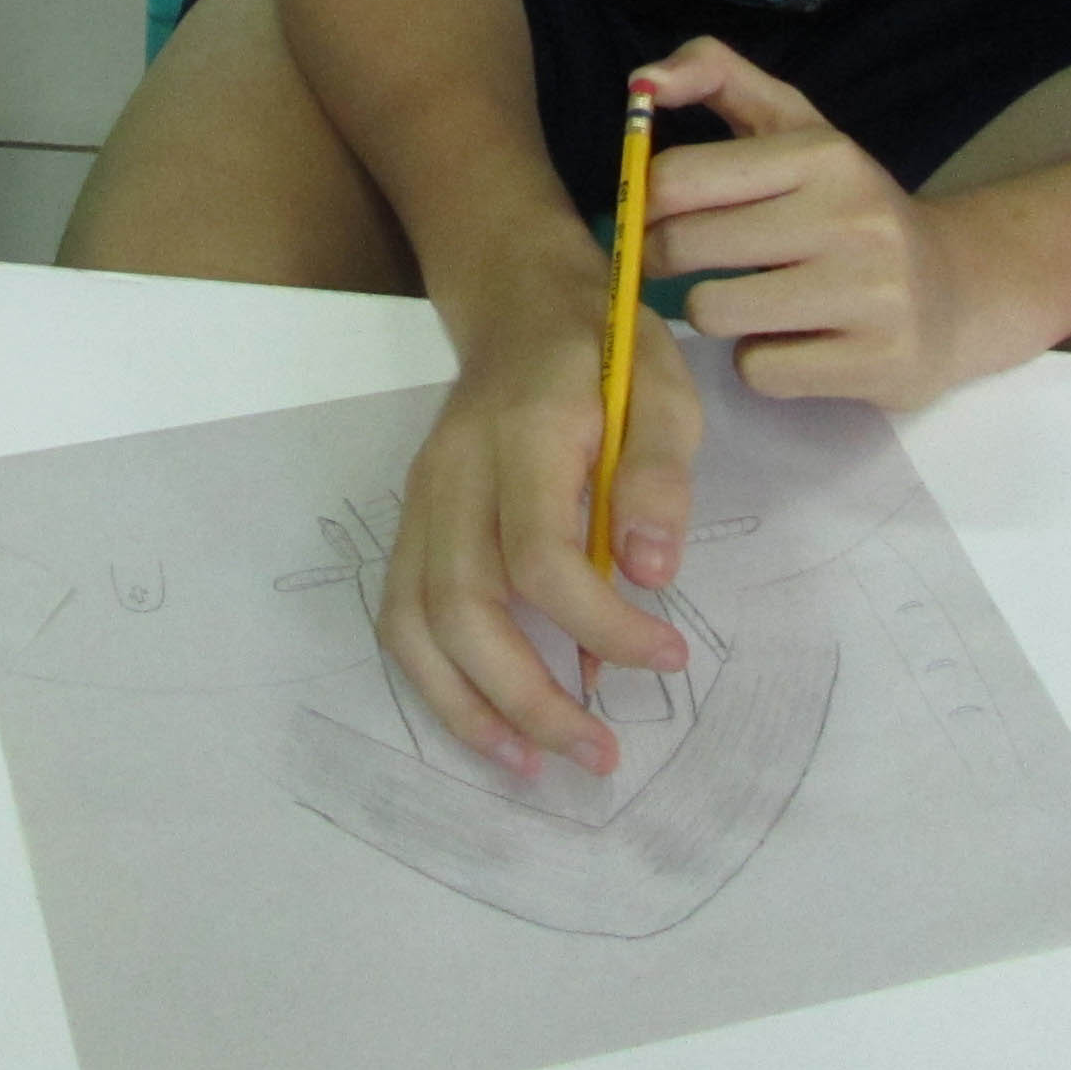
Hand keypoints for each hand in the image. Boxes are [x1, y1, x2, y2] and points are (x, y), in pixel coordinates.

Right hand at [376, 264, 699, 779]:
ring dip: (469, 708)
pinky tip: (491, 723)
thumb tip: (649, 572)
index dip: (602, 625)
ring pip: (414, 623)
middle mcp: (453, 472)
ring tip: (534, 765)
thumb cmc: (604, 349)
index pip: (540, 555)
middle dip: (529, 697)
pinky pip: (401, 616)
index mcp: (521, 433)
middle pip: (464, 607)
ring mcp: (421, 499)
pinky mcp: (412, 523)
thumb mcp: (664, 388)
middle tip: (599, 753)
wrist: (518, 304)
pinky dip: (437, 683)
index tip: (668, 655)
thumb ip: (659, 472)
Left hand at [637, 38, 1046, 408]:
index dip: (648, 204)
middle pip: (683, 246)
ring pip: (712, 311)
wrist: (959, 291)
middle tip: (691, 263)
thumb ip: (718, 76)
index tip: (662, 216)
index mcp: (823, 154)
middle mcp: (851, 218)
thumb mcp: (796, 127)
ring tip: (753, 300)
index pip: (678, 177)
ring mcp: (869, 294)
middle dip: (667, 258)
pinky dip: (762, 361)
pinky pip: (758, 370)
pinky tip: (795, 341)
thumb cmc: (848, 206)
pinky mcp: (875, 363)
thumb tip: (643, 80)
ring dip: (717, 312)